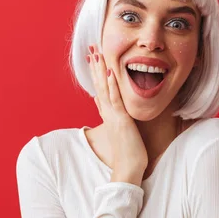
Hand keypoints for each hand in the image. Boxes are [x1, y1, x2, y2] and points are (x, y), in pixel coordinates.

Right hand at [88, 44, 147, 185]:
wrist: (128, 169)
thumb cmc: (128, 152)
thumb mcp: (118, 129)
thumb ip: (110, 115)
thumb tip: (101, 103)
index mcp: (108, 114)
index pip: (99, 89)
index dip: (95, 73)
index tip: (92, 58)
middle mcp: (108, 112)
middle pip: (99, 85)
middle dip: (95, 66)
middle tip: (90, 49)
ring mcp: (113, 115)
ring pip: (104, 88)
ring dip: (100, 70)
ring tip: (96, 54)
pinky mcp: (121, 119)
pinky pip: (115, 99)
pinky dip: (111, 85)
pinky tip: (109, 71)